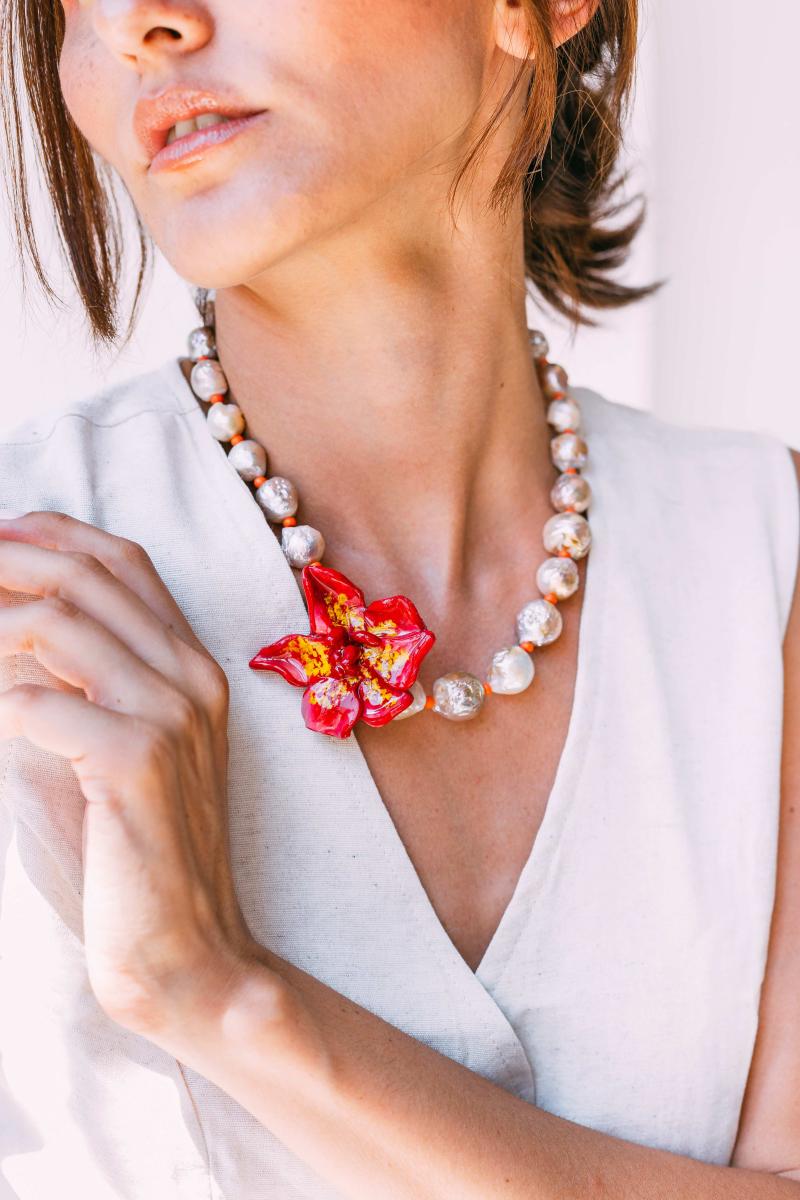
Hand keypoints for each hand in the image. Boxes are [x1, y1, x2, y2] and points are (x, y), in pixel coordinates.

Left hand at [0, 510, 272, 1039]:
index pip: (122, 561)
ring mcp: (170, 715)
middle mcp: (190, 677)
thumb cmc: (131, 861)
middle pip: (85, 574)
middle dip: (2, 561)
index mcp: (191, 669)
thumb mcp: (101, 756)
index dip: (48, 533)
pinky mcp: (135, 761)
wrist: (188, 955)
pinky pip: (35, 700)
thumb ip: (62, 689)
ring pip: (56, 622)